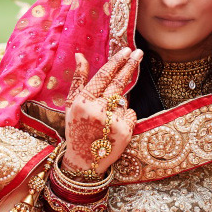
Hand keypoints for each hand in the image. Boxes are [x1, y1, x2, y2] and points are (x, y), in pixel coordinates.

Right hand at [63, 47, 142, 174]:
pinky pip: (130, 114)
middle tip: (139, 52)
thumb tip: (80, 55)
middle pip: (118, 83)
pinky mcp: (125, 132)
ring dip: (117, 105)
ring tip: (105, 119)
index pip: (103, 77)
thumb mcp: (72, 104)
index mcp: (82, 102)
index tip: (125, 50)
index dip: (115, 62)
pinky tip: (113, 127)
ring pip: (123, 101)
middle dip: (130, 66)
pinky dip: (125, 117)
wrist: (84, 161)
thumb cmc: (77, 128)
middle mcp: (97, 111)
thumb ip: (78, 79)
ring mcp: (112, 121)